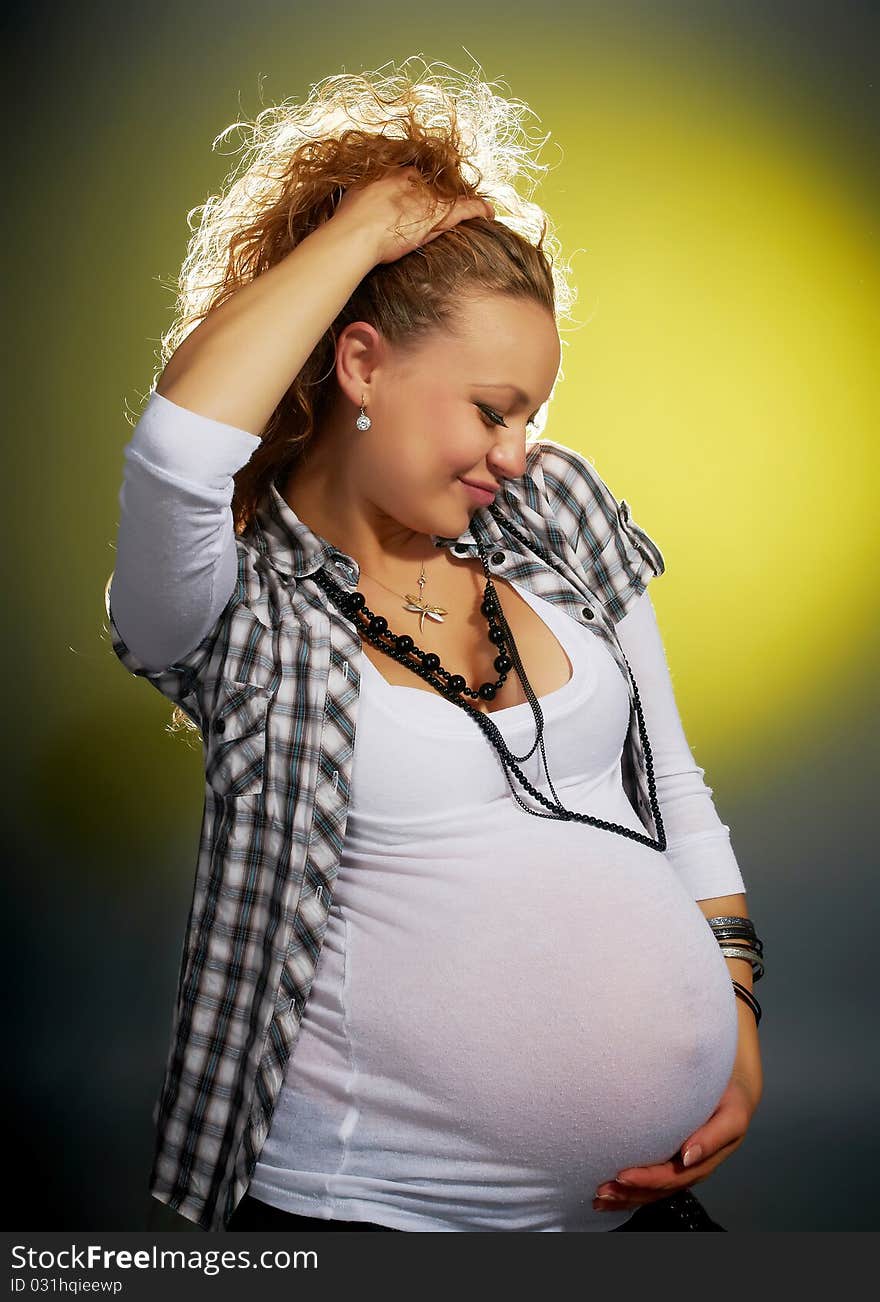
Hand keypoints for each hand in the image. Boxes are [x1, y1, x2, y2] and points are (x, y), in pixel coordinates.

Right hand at [332, 165, 493, 265]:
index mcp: (394, 173)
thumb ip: (364, 194)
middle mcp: (414, 181)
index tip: (416, 198)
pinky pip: (466, 207)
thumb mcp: (354, 195)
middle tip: (440, 207)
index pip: (412, 176)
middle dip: (438, 195)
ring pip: (451, 195)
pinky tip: (489, 212)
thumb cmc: (349, 219)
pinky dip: (479, 208)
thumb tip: (362, 197)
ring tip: (471, 205)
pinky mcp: (439, 215)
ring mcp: (428, 198)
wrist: (357, 234)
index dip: (416, 189)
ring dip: (460, 201)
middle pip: (433, 185)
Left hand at [592, 1076, 759, 1212]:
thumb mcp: (730, 1117)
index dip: (646, 1180)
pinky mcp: (671, 1160)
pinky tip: (611, 1193)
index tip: (621, 1176)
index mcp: (703, 1161)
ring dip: (625, 1197)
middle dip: (628, 1193)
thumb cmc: (730, 1100)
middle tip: (600, 1191)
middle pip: (657, 1190)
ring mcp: (680, 1167)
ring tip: (599, 1199)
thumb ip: (711, 1137)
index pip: (670, 1177)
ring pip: (651, 1191)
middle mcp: (689, 1169)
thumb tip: (688, 1157)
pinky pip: (650, 1182)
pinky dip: (629, 1189)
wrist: (735, 1092)